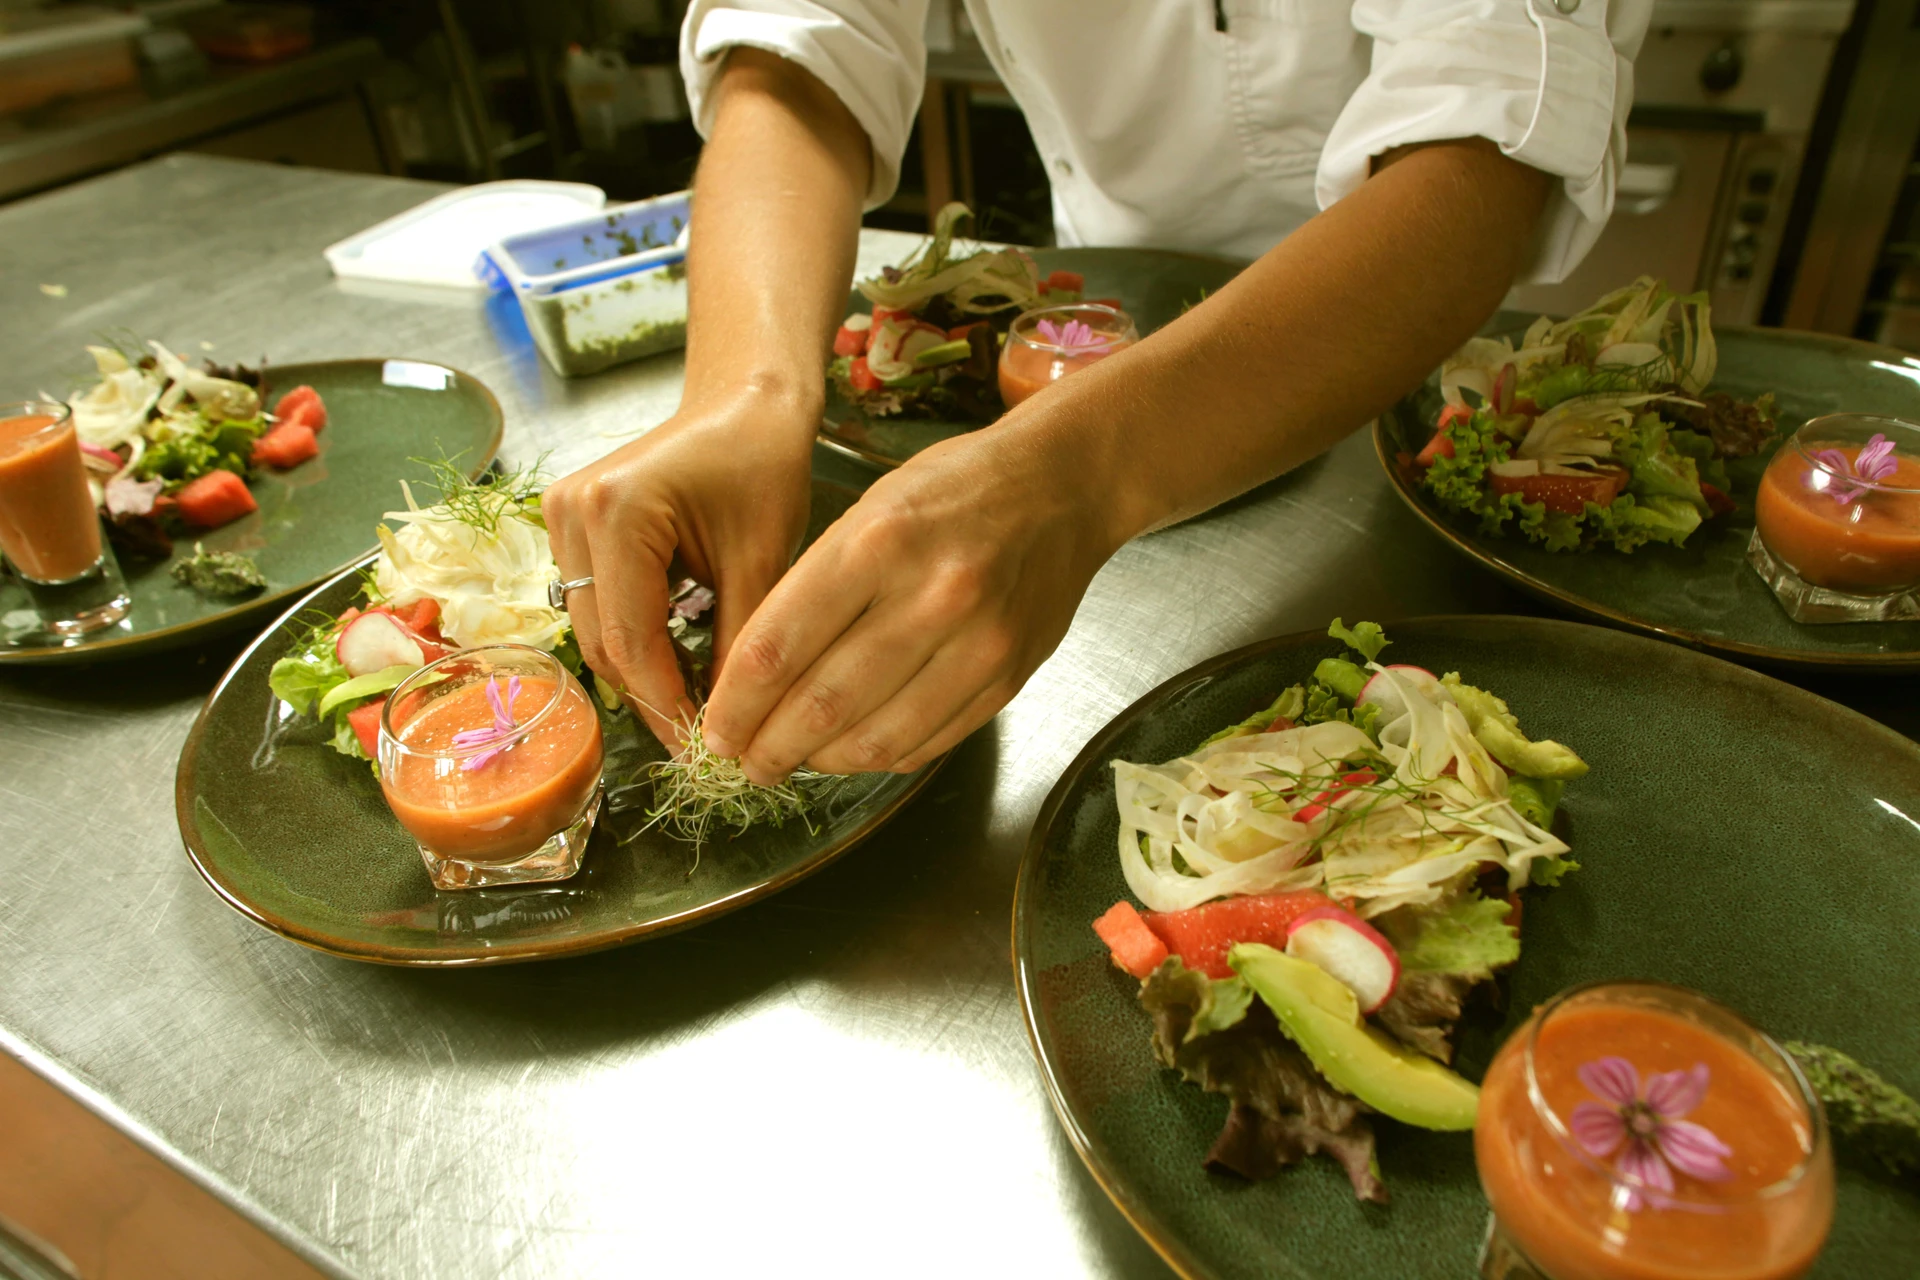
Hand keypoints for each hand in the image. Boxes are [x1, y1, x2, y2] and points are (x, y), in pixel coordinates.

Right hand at [542, 386, 816, 746]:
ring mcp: (561, 516)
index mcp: (617, 512)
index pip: (630, 640)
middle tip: (702, 741)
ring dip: (642, 670)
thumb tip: (728, 728)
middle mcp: (571, 512)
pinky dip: (635, 637)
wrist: (744, 404)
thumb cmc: (762, 464)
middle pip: (603, 640)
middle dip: (652, 695)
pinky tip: (678, 662)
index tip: (703, 751)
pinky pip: (597, 603)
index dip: (665, 703)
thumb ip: (740, 646)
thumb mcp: (760, 561)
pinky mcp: (569, 524)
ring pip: (595, 628)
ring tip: (696, 709)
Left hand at [701, 424, 1123, 782]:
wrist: (1063, 488)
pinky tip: (851, 749)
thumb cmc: (952, 490)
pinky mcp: (1006, 679)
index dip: (734, 705)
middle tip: (743, 762)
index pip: (778, 647)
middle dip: (767, 747)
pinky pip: (925, 743)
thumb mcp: (868, 510)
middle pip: (821, 704)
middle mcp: (931, 596)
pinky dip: (877, 757)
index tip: (714, 729)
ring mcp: (977, 644)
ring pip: (873, 738)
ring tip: (793, 760)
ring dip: (820, 762)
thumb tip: (754, 679)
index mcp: (878, 543)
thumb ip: (814, 590)